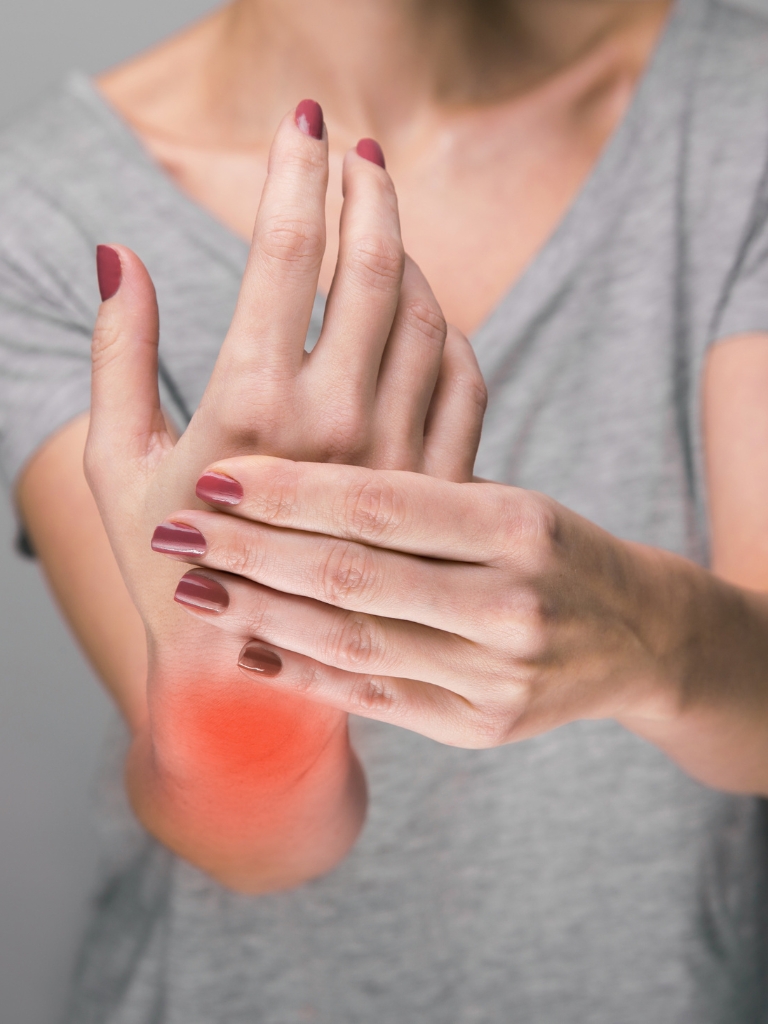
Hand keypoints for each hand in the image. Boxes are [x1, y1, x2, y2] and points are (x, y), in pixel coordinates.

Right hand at [85, 105, 485, 888]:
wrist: (255, 680)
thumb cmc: (171, 573)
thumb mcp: (116, 465)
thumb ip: (118, 356)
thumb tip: (120, 256)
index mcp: (252, 410)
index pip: (286, 254)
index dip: (296, 170)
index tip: (303, 119)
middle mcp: (339, 428)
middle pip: (373, 268)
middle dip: (367, 190)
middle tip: (354, 147)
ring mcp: (401, 459)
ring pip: (429, 317)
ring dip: (407, 253)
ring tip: (380, 222)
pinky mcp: (441, 488)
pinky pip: (465, 377)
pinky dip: (449, 326)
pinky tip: (422, 310)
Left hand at [154, 456, 696, 748]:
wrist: (637, 635)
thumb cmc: (552, 549)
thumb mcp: (507, 500)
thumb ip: (417, 497)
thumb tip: (286, 480)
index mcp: (517, 524)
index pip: (379, 503)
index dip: (288, 490)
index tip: (217, 477)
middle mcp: (511, 603)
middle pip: (353, 575)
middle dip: (252, 551)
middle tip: (179, 531)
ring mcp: (498, 675)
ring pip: (353, 641)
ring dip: (261, 615)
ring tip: (195, 588)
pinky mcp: (481, 726)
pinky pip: (374, 697)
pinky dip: (303, 674)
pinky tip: (246, 649)